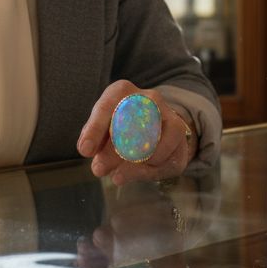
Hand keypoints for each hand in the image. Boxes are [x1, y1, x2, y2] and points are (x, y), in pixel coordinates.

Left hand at [77, 79, 195, 184]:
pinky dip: (149, 170)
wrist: (156, 125)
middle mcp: (148, 98)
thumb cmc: (120, 126)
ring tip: (118, 175)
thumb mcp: (102, 128)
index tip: (86, 151)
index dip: (95, 130)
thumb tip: (87, 149)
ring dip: (134, 164)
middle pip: (132, 125)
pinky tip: (137, 172)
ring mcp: (168, 115)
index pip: (107, 107)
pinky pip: (166, 157)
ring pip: (154, 142)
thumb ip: (94, 138)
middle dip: (113, 152)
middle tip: (99, 170)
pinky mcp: (180, 137)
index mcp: (122, 91)